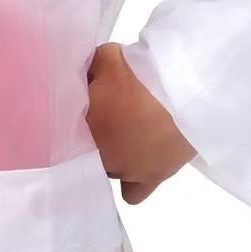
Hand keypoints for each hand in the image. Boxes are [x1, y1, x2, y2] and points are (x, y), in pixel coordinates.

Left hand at [85, 43, 194, 205]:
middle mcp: (97, 153)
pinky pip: (133, 194)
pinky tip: (137, 168)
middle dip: (96, 135)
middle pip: (85, 150)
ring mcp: (123, 169)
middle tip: (112, 117)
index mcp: (82, 124)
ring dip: (114, 155)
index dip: (76, 119)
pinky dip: (133, 183)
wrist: (186, 92)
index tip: (89, 108)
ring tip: (131, 134)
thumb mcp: (108, 58)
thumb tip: (82, 74)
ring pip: (107, 168)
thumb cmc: (143, 72)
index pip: (63, 130)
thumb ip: (88, 69)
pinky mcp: (152, 177)